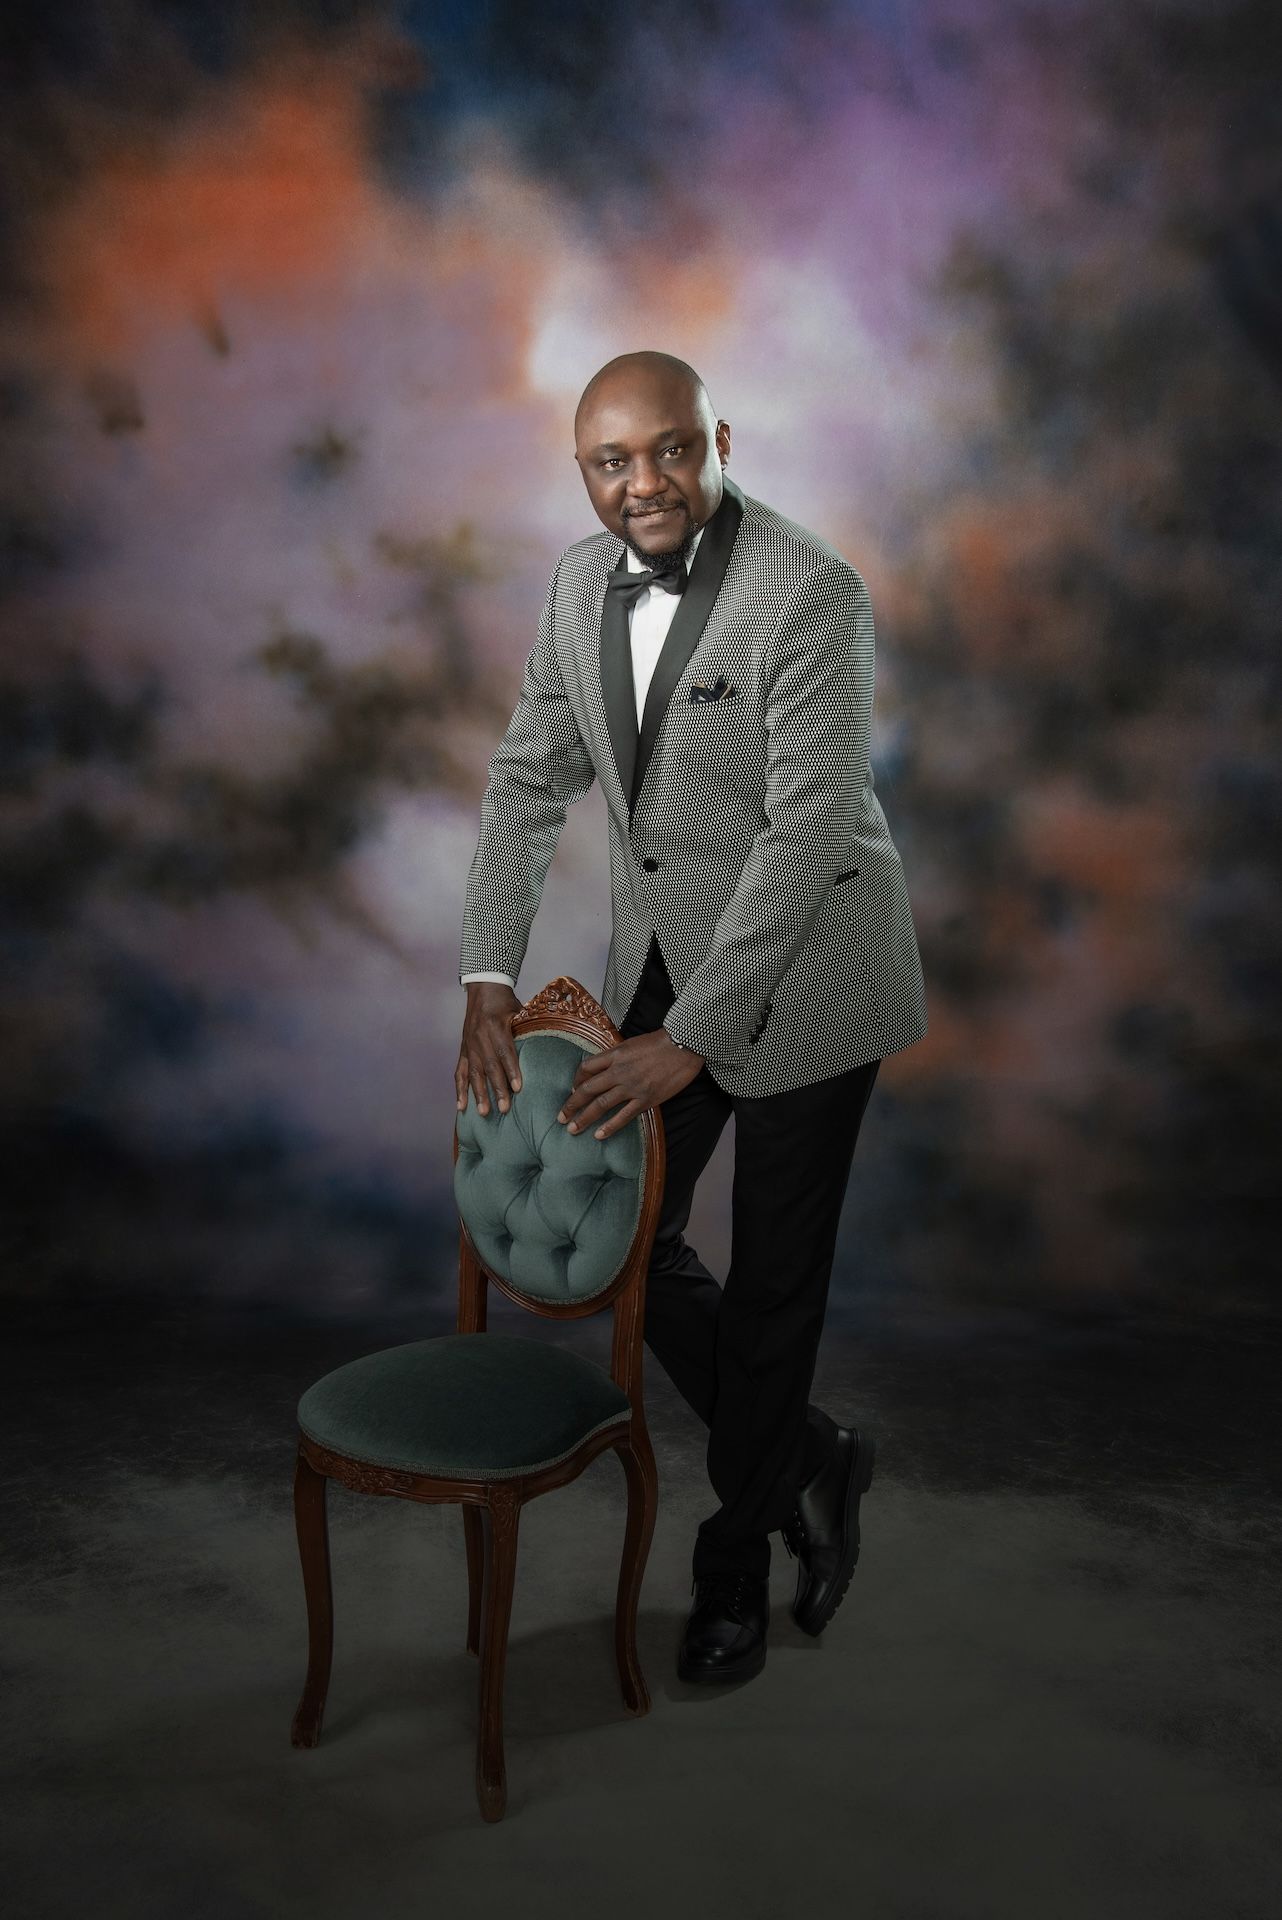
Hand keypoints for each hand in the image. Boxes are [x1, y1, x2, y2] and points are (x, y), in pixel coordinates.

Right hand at [456, 982, 522, 1115]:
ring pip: (473, 1072)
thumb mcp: (519, 1011)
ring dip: (478, 1094)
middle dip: (496, 1089)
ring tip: (483, 1112)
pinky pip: (459, 1072)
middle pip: (489, 1066)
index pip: (504, 1051)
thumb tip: (544, 1050)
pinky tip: (461, 1106)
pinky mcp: (462, 1050)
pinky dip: (459, 1089)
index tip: (518, 1088)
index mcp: (496, 1025)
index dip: (511, 1070)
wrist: (483, 988)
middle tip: (504, 1108)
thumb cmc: (505, 1002)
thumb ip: (527, 1030)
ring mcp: (469, 1045)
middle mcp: (480, 1037)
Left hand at [556, 1028, 704, 1140]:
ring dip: (584, 1118)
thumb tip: (604, 1065)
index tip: (572, 1090)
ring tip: (572, 1129)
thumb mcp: (631, 1043)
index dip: (576, 1080)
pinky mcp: (646, 1099)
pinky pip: (623, 1116)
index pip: (586, 1068)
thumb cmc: (660, 1042)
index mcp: (614, 1055)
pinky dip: (610, 1127)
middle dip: (571, 1105)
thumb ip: (616, 1055)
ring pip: (601, 1105)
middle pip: (588, 1090)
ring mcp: (631, 1087)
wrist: (683, 1046)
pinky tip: (599, 1135)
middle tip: (561, 1117)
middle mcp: (618, 1072)